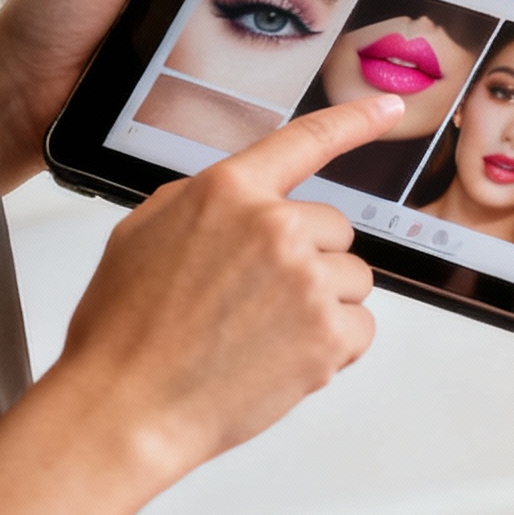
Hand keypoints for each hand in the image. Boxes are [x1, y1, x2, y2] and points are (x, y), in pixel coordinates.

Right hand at [51, 96, 400, 489]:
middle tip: (255, 302)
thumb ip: (206, 204)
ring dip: (323, 306)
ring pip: (352, 280)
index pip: (306, 140)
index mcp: (228, 192)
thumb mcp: (144, 234)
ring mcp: (306, 279)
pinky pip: (361, 328)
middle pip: (335, 230)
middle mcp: (275, 226)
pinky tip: (281, 360)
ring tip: (262, 335)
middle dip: (309, 262)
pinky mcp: (328, 334)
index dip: (355, 119)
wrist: (124, 408)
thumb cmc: (124, 332)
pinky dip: (333, 348)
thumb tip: (246, 199)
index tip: (389, 106)